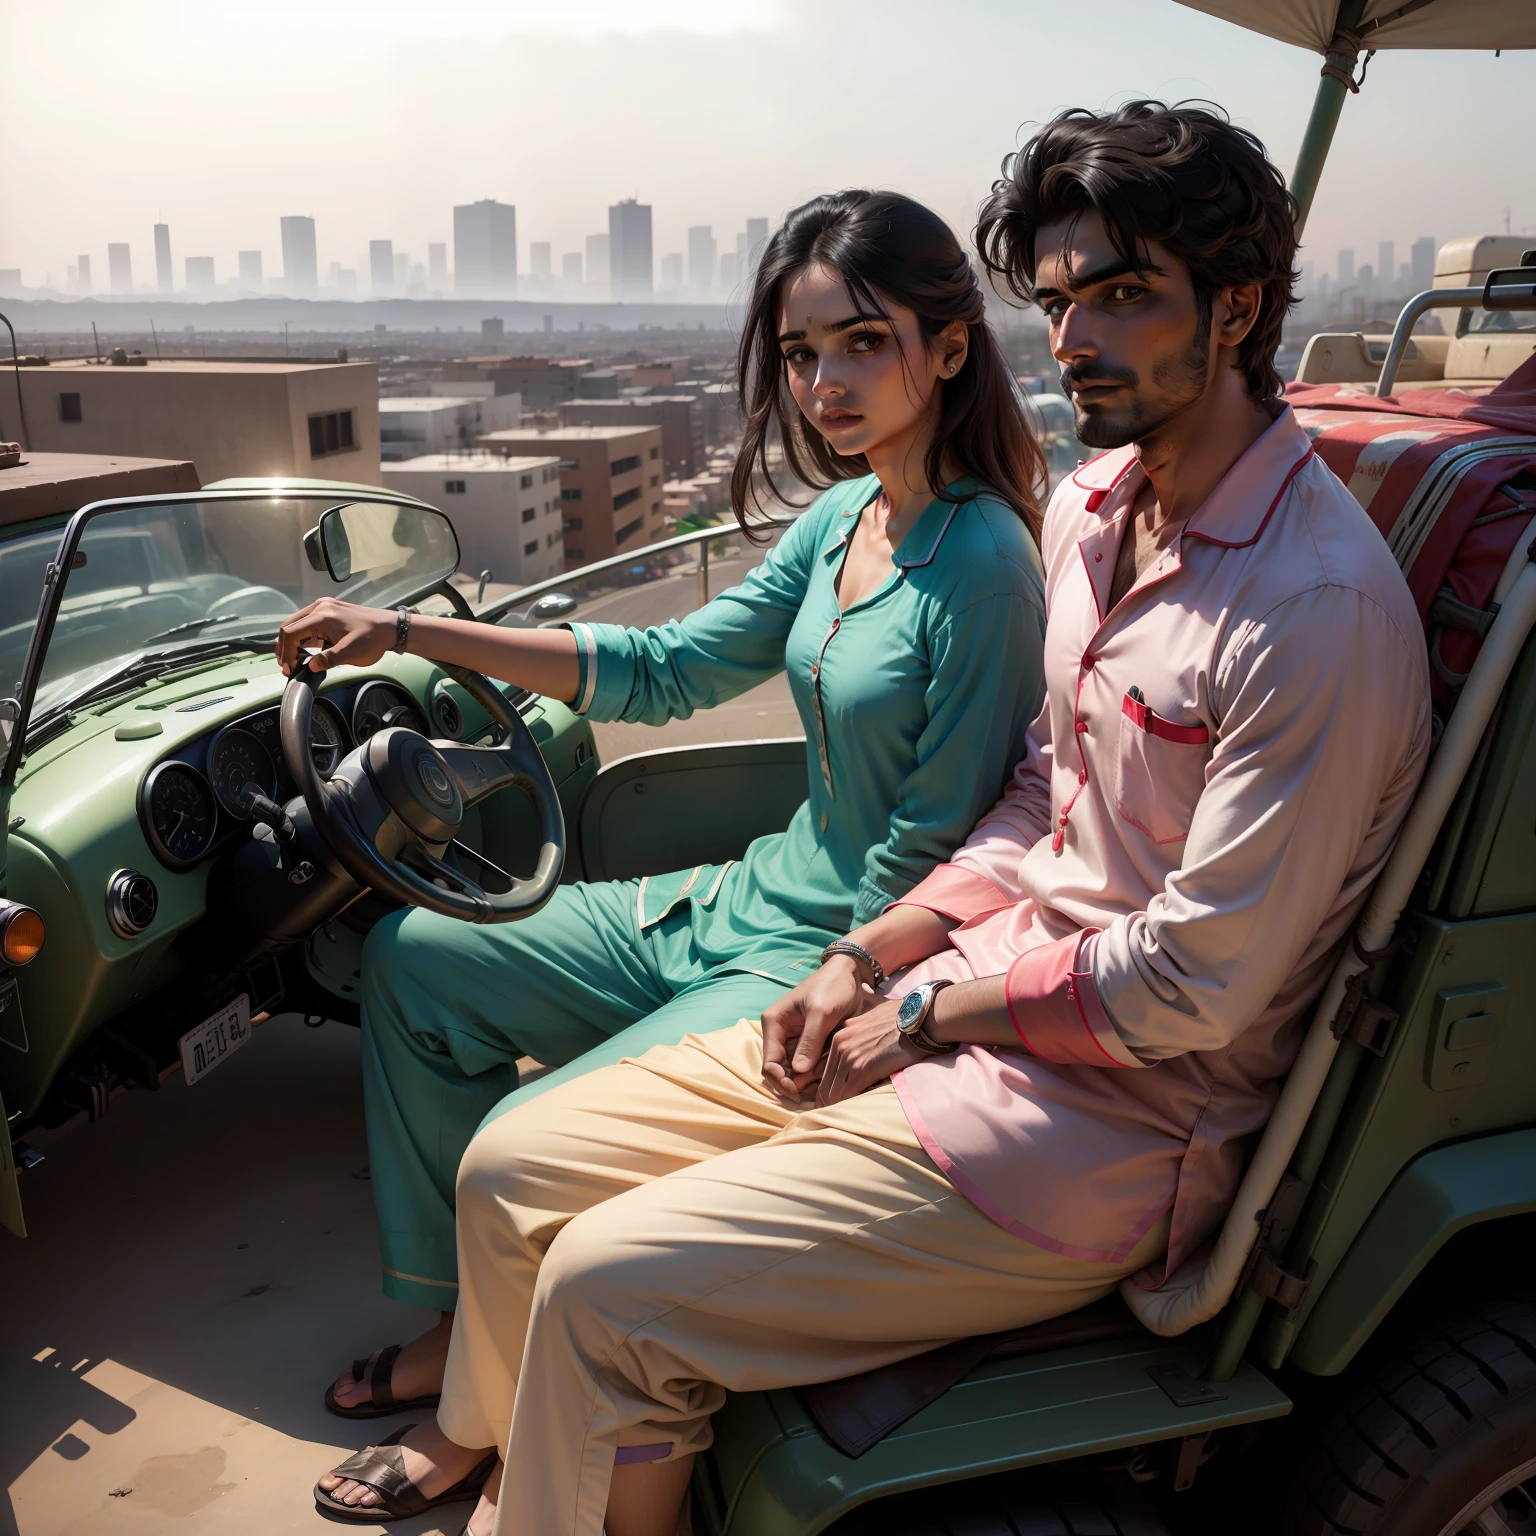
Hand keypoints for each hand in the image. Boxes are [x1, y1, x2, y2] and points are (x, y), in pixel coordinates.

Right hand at [276, 599, 394, 676]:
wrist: (391, 627)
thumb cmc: (374, 638)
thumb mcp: (352, 652)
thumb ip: (329, 659)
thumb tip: (310, 666)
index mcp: (322, 615)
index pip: (291, 632)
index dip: (286, 652)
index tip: (289, 668)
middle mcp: (319, 607)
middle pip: (289, 626)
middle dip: (284, 647)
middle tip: (287, 666)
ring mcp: (324, 607)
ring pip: (297, 625)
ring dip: (292, 643)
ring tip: (292, 661)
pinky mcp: (329, 612)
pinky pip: (308, 624)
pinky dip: (302, 637)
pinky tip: (304, 652)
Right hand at [760, 957, 866, 1099]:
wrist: (850, 974)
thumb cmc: (832, 987)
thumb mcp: (821, 1013)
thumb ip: (809, 1041)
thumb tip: (797, 1071)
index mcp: (774, 1023)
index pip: (769, 1062)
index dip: (780, 1080)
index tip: (798, 1091)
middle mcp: (781, 1034)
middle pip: (783, 1070)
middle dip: (799, 1079)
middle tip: (820, 1078)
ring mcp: (796, 1040)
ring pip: (798, 1071)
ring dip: (812, 1075)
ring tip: (830, 1066)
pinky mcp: (811, 1043)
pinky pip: (812, 1064)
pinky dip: (821, 1068)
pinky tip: (833, 1062)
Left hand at [816, 995, 921, 1106]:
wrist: (920, 1019)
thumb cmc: (903, 1019)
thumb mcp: (872, 1019)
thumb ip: (859, 1032)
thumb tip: (858, 1042)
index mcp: (841, 1036)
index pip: (824, 1070)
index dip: (828, 1088)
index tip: (833, 1100)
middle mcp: (840, 1045)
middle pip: (824, 1084)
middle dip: (828, 1102)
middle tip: (836, 1116)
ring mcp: (850, 1057)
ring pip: (832, 1092)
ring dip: (837, 1107)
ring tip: (844, 1120)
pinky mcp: (863, 1069)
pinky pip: (847, 1095)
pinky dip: (848, 1106)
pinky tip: (854, 1113)